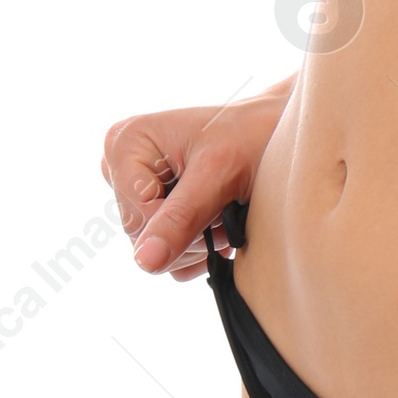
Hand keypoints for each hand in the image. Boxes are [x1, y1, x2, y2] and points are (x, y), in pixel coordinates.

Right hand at [101, 82, 292, 281]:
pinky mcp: (154, 216)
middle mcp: (121, 169)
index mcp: (124, 144)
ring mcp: (136, 195)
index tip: (215, 199)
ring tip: (225, 209)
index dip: (178, 223)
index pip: (136, 217)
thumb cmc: (250, 137)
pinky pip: (168, 258)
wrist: (276, 135)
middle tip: (225, 206)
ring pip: (156, 253)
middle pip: (142, 238)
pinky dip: (201, 250)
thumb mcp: (218, 174)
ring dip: (200, 242)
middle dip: (191, 233)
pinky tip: (220, 223)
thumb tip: (145, 262)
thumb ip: (181, 218)